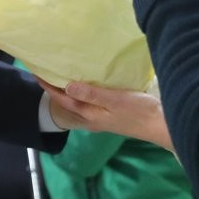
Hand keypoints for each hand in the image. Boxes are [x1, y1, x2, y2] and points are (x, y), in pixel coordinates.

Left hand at [38, 77, 172, 150]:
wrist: (162, 126)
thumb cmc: (140, 111)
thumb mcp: (115, 100)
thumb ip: (91, 94)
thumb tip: (67, 86)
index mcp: (91, 115)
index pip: (63, 100)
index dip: (49, 87)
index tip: (36, 74)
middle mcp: (93, 118)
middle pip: (68, 103)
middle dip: (55, 89)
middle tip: (44, 73)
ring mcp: (102, 117)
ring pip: (78, 103)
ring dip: (67, 91)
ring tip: (60, 76)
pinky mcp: (111, 114)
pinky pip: (89, 102)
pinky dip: (81, 92)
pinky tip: (85, 85)